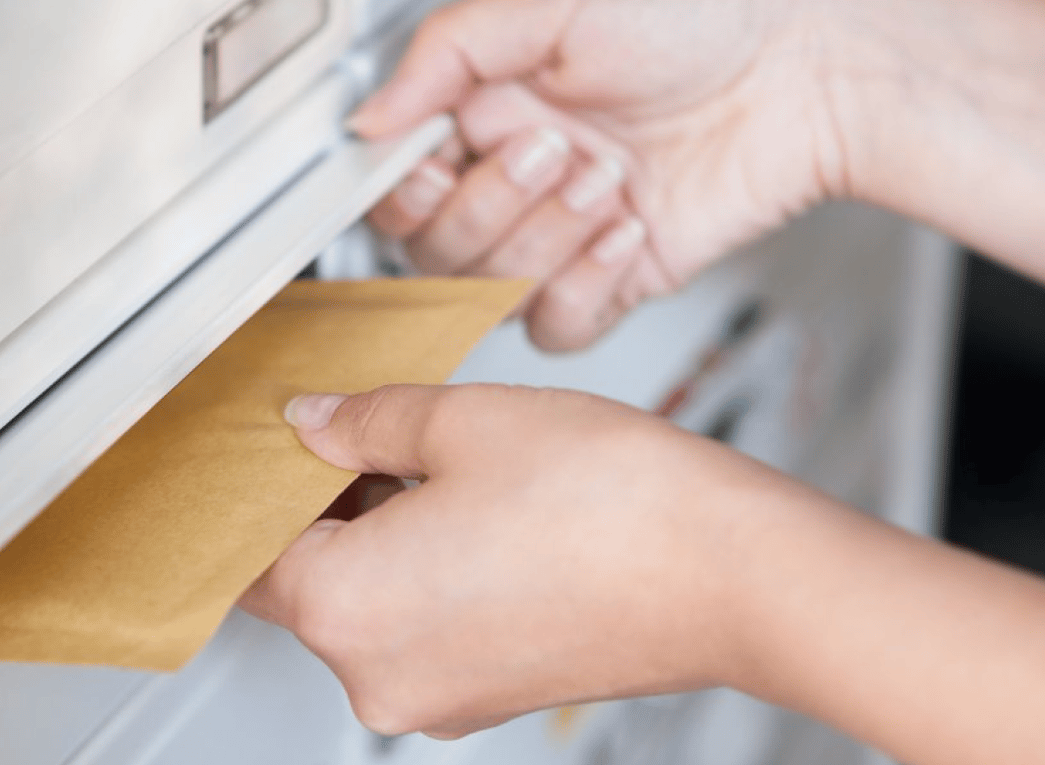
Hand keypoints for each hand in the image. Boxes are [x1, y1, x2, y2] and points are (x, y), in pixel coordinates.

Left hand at [243, 384, 1044, 764]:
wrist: (732, 572)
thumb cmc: (612, 505)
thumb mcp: (461, 421)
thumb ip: (363, 421)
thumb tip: (313, 423)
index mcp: (348, 608)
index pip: (248, 553)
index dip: (256, 489)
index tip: (270, 451)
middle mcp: (380, 676)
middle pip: (305, 583)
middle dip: (321, 507)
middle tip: (356, 434)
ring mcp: (439, 698)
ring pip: (366, 606)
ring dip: (376, 538)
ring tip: (428, 465)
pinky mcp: (488, 697)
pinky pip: (420, 630)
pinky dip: (423, 576)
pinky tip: (469, 513)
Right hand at [361, 0, 850, 349]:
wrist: (805, 66)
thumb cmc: (693, 12)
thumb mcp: (548, 3)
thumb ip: (442, 55)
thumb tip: (367, 122)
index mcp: (480, 111)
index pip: (395, 186)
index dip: (404, 190)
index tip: (437, 165)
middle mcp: (511, 179)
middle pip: (433, 252)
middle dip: (491, 206)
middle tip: (551, 147)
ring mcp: (559, 235)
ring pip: (489, 294)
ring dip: (545, 238)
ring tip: (604, 175)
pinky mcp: (610, 279)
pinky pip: (557, 326)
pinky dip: (585, 286)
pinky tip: (627, 227)